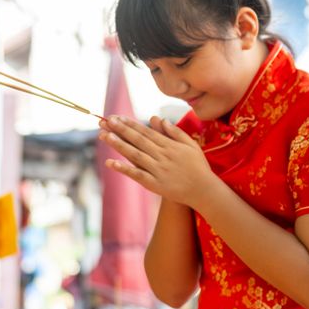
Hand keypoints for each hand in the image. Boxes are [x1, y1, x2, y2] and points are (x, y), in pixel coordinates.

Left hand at [100, 115, 218, 207]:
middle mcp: (162, 156)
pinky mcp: (155, 184)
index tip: (117, 117)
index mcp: (169, 145)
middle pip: (138, 140)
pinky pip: (137, 175)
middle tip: (106, 120)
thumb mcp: (190, 145)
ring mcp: (158, 170)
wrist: (204, 190)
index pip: (146, 132)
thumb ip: (174, 132)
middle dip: (121, 129)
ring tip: (104, 135)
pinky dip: (124, 169)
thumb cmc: (198, 166)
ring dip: (119, 144)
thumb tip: (158, 118)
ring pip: (135, 155)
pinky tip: (111, 163)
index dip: (131, 124)